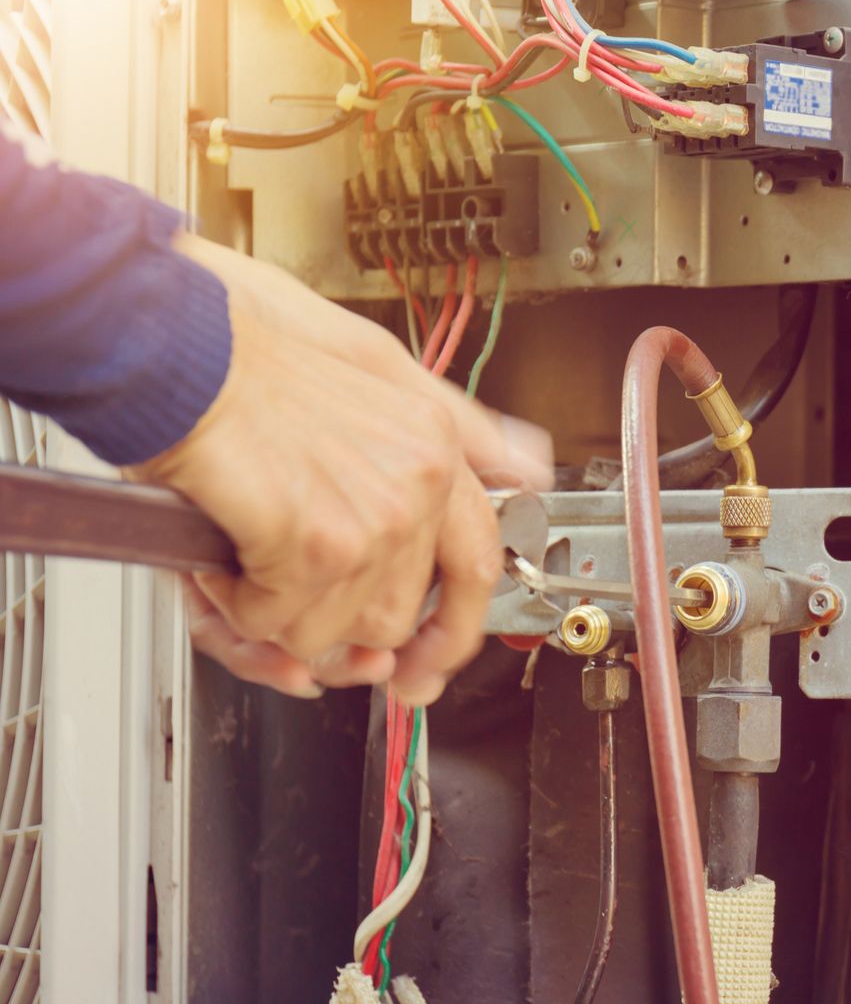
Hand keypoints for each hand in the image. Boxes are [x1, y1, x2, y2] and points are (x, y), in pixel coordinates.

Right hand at [134, 234, 551, 703]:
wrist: (168, 337)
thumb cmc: (242, 342)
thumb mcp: (373, 361)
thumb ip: (454, 422)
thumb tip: (527, 465)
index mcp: (436, 444)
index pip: (478, 563)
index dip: (453, 631)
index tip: (425, 666)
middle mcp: (420, 484)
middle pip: (398, 618)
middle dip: (334, 627)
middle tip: (284, 607)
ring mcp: (376, 520)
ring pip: (339, 632)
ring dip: (277, 614)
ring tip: (243, 558)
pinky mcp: (317, 545)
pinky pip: (280, 624)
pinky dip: (235, 604)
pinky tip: (219, 556)